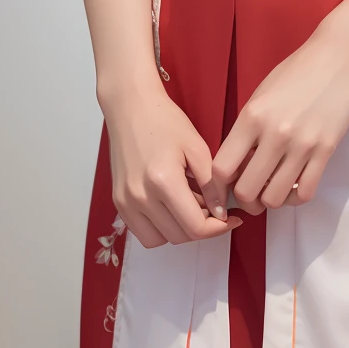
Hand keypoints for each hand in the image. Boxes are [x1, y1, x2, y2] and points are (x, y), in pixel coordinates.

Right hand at [105, 78, 241, 247]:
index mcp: (163, 181)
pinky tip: (171, 207)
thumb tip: (221, 213)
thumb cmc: (164, 121)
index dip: (218, 228)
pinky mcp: (118, 202)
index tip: (230, 219)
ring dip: (179, 230)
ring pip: (159, 240)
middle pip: (179, 236)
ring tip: (190, 206)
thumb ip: (212, 185)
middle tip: (213, 208)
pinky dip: (160, 228)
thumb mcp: (197, 149)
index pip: (195, 227)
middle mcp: (140, 196)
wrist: (131, 107)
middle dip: (202, 228)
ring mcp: (126, 201)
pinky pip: (142, 232)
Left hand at [206, 29, 348, 214]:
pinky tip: (293, 186)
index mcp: (251, 116)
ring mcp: (302, 144)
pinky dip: (296, 198)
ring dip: (270, 201)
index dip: (217, 186)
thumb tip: (235, 167)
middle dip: (244, 199)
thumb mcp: (259, 96)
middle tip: (249, 193)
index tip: (223, 188)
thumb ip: (245, 130)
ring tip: (271, 189)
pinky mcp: (326, 150)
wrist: (338, 58)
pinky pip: (306, 192)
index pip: (221, 168)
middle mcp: (274, 133)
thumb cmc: (295, 73)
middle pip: (246, 191)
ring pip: (276, 198)